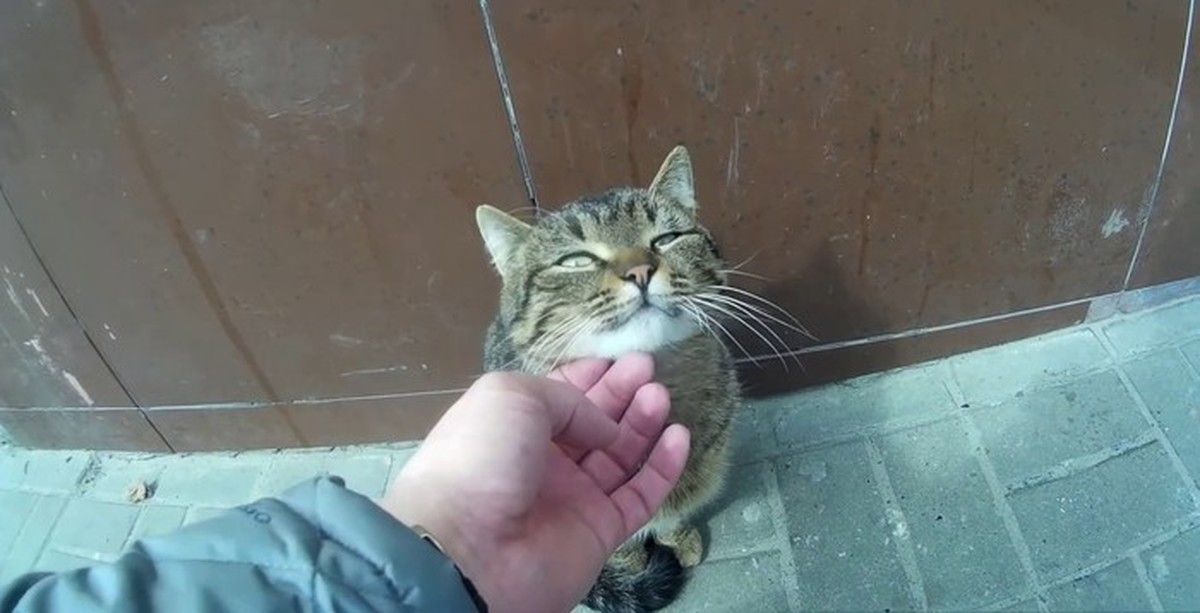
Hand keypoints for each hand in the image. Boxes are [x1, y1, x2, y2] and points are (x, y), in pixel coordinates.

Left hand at [380, 353, 690, 612]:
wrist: (469, 548)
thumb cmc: (481, 456)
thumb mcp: (514, 395)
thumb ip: (568, 397)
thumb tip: (606, 427)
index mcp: (512, 427)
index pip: (559, 396)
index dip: (589, 376)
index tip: (620, 357)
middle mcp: (543, 461)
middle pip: (594, 422)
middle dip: (622, 393)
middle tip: (649, 367)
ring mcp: (573, 498)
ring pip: (620, 456)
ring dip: (643, 424)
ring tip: (661, 395)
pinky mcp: (600, 531)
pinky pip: (639, 496)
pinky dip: (662, 468)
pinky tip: (679, 436)